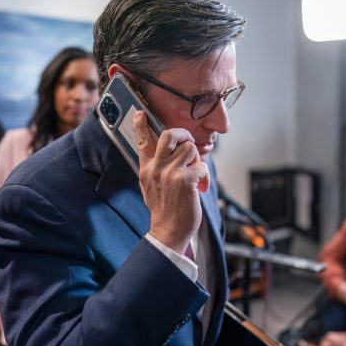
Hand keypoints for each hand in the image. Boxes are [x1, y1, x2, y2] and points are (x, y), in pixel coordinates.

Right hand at [134, 111, 209, 253]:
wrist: (168, 232)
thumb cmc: (163, 210)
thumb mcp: (149, 187)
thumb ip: (154, 170)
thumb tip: (165, 155)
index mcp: (146, 169)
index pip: (142, 142)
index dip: (141, 125)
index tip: (140, 113)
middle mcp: (156, 168)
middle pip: (169, 134)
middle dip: (184, 135)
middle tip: (188, 145)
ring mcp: (170, 173)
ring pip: (190, 148)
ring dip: (197, 160)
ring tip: (195, 174)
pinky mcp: (185, 180)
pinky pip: (201, 166)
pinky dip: (204, 176)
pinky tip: (200, 187)